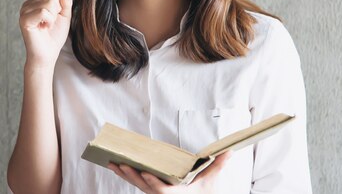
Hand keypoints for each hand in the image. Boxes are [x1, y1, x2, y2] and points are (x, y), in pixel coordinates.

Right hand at [19, 0, 72, 68]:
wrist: (47, 53)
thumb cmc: (54, 36)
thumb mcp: (66, 16)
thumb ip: (65, 3)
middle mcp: (29, 2)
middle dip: (57, 8)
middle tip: (49, 22)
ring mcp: (25, 9)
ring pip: (49, 2)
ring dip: (52, 17)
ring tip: (44, 26)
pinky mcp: (24, 18)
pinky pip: (45, 12)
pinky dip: (48, 21)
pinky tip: (41, 28)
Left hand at [107, 151, 231, 193]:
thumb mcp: (211, 180)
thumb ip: (218, 166)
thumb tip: (229, 151)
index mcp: (176, 193)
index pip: (162, 190)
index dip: (153, 183)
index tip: (144, 173)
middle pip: (144, 186)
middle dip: (131, 175)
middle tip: (118, 163)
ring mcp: (156, 193)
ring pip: (137, 185)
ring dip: (124, 174)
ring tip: (111, 162)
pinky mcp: (152, 190)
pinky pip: (137, 183)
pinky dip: (127, 175)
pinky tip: (117, 166)